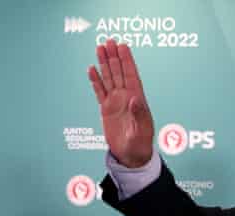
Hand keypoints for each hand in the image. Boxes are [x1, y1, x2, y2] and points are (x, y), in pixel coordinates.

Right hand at [87, 39, 154, 167]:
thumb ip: (139, 114)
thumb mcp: (142, 131)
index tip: (123, 46)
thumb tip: (134, 98)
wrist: (131, 157)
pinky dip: (96, 81)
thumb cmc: (141, 146)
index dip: (127, 61)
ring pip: (109, 79)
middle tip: (109, 40)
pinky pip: (100, 92)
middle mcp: (127, 98)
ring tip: (99, 48)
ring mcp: (116, 102)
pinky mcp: (107, 109)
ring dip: (104, 64)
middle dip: (114, 57)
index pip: (131, 75)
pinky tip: (92, 69)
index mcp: (137, 100)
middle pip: (119, 72)